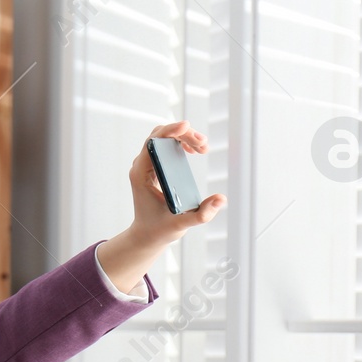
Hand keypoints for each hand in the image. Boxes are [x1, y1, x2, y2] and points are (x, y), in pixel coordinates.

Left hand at [97, 121, 227, 292]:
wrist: (147, 235)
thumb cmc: (159, 230)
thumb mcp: (181, 224)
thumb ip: (201, 214)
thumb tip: (221, 199)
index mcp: (141, 175)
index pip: (152, 143)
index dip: (169, 131)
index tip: (187, 126)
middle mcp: (141, 166)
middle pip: (159, 136)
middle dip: (182, 134)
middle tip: (204, 146)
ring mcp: (146, 166)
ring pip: (163, 139)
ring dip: (184, 137)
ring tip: (203, 147)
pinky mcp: (153, 168)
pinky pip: (164, 146)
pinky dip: (180, 143)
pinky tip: (193, 150)